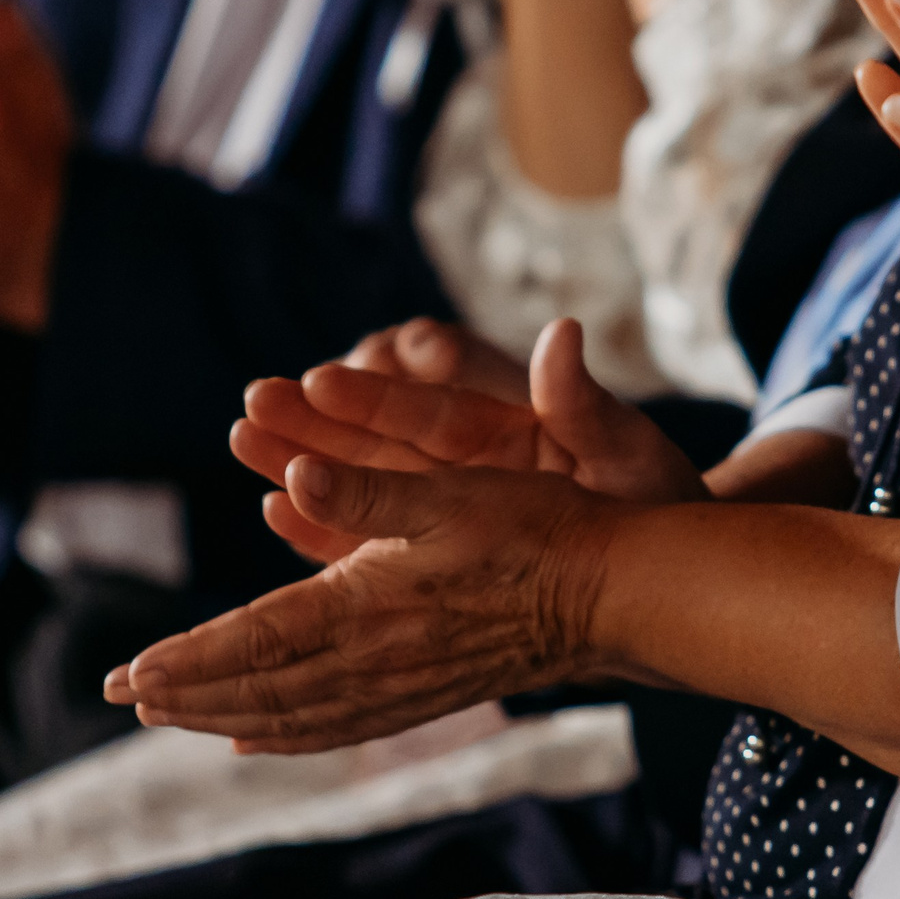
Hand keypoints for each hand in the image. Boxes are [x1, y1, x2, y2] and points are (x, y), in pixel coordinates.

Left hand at [105, 456, 615, 751]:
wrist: (613, 594)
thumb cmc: (536, 527)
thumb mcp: (450, 489)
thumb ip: (364, 493)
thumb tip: (290, 480)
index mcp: (370, 605)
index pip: (257, 639)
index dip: (189, 658)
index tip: (130, 671)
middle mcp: (378, 660)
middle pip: (260, 688)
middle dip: (186, 693)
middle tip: (122, 692)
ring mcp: (403, 688)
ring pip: (293, 716)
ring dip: (223, 716)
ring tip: (168, 714)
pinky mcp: (427, 697)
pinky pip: (338, 730)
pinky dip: (286, 736)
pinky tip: (255, 737)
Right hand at [232, 318, 706, 559]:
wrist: (654, 566)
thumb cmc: (648, 500)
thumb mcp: (630, 455)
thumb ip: (587, 404)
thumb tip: (564, 332)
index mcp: (513, 409)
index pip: (451, 377)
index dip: (407, 371)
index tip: (360, 363)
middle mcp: (464, 443)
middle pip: (385, 418)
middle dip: (324, 409)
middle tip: (265, 395)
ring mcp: (440, 491)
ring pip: (361, 467)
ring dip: (303, 451)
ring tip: (245, 434)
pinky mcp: (426, 538)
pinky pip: (364, 525)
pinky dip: (323, 519)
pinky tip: (274, 506)